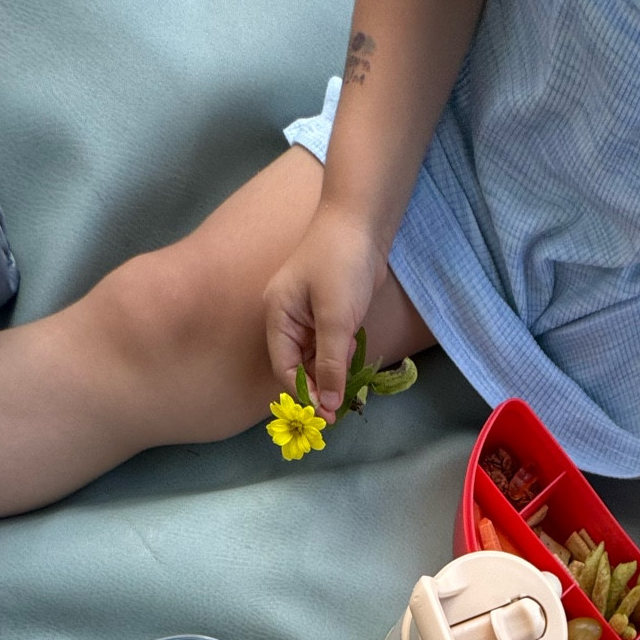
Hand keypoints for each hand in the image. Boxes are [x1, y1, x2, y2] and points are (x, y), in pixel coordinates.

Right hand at [263, 202, 386, 420]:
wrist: (361, 224)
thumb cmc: (340, 263)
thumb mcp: (335, 318)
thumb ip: (330, 363)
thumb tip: (327, 405)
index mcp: (278, 317)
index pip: (284, 368)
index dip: (304, 394)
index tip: (326, 416)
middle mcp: (288, 320)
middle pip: (299, 367)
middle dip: (319, 387)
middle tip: (341, 409)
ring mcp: (308, 317)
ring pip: (316, 360)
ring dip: (332, 373)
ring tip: (349, 381)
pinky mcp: (328, 315)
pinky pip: (330, 347)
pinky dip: (341, 357)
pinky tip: (354, 356)